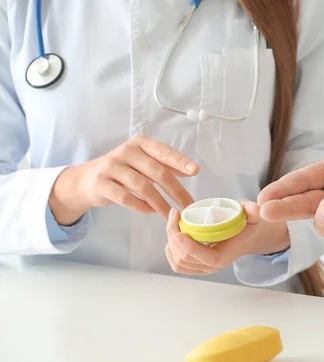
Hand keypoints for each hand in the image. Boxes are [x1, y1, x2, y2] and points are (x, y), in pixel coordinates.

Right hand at [49, 136, 198, 224]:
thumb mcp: (143, 163)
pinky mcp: (101, 183)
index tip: (195, 171)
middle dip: (176, 191)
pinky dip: (140, 206)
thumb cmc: (122, 171)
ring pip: (142, 186)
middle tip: (188, 206)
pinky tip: (150, 212)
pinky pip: (125, 197)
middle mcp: (126, 152)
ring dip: (159, 203)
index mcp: (140, 144)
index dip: (180, 161)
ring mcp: (111, 167)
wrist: (85, 180)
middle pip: (157, 172)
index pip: (164, 151)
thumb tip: (191, 170)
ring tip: (170, 214)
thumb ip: (165, 165)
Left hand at [165, 201, 289, 274]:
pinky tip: (173, 234)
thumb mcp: (251, 215)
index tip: (179, 230)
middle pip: (185, 258)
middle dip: (173, 236)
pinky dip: (170, 250)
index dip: (189, 247)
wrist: (245, 237)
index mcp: (224, 256)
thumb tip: (254, 209)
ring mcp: (202, 268)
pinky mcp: (194, 267)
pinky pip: (177, 264)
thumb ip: (252, 211)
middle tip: (174, 214)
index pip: (204, 257)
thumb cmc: (245, 226)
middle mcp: (212, 266)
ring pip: (178, 261)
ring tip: (173, 221)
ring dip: (170, 241)